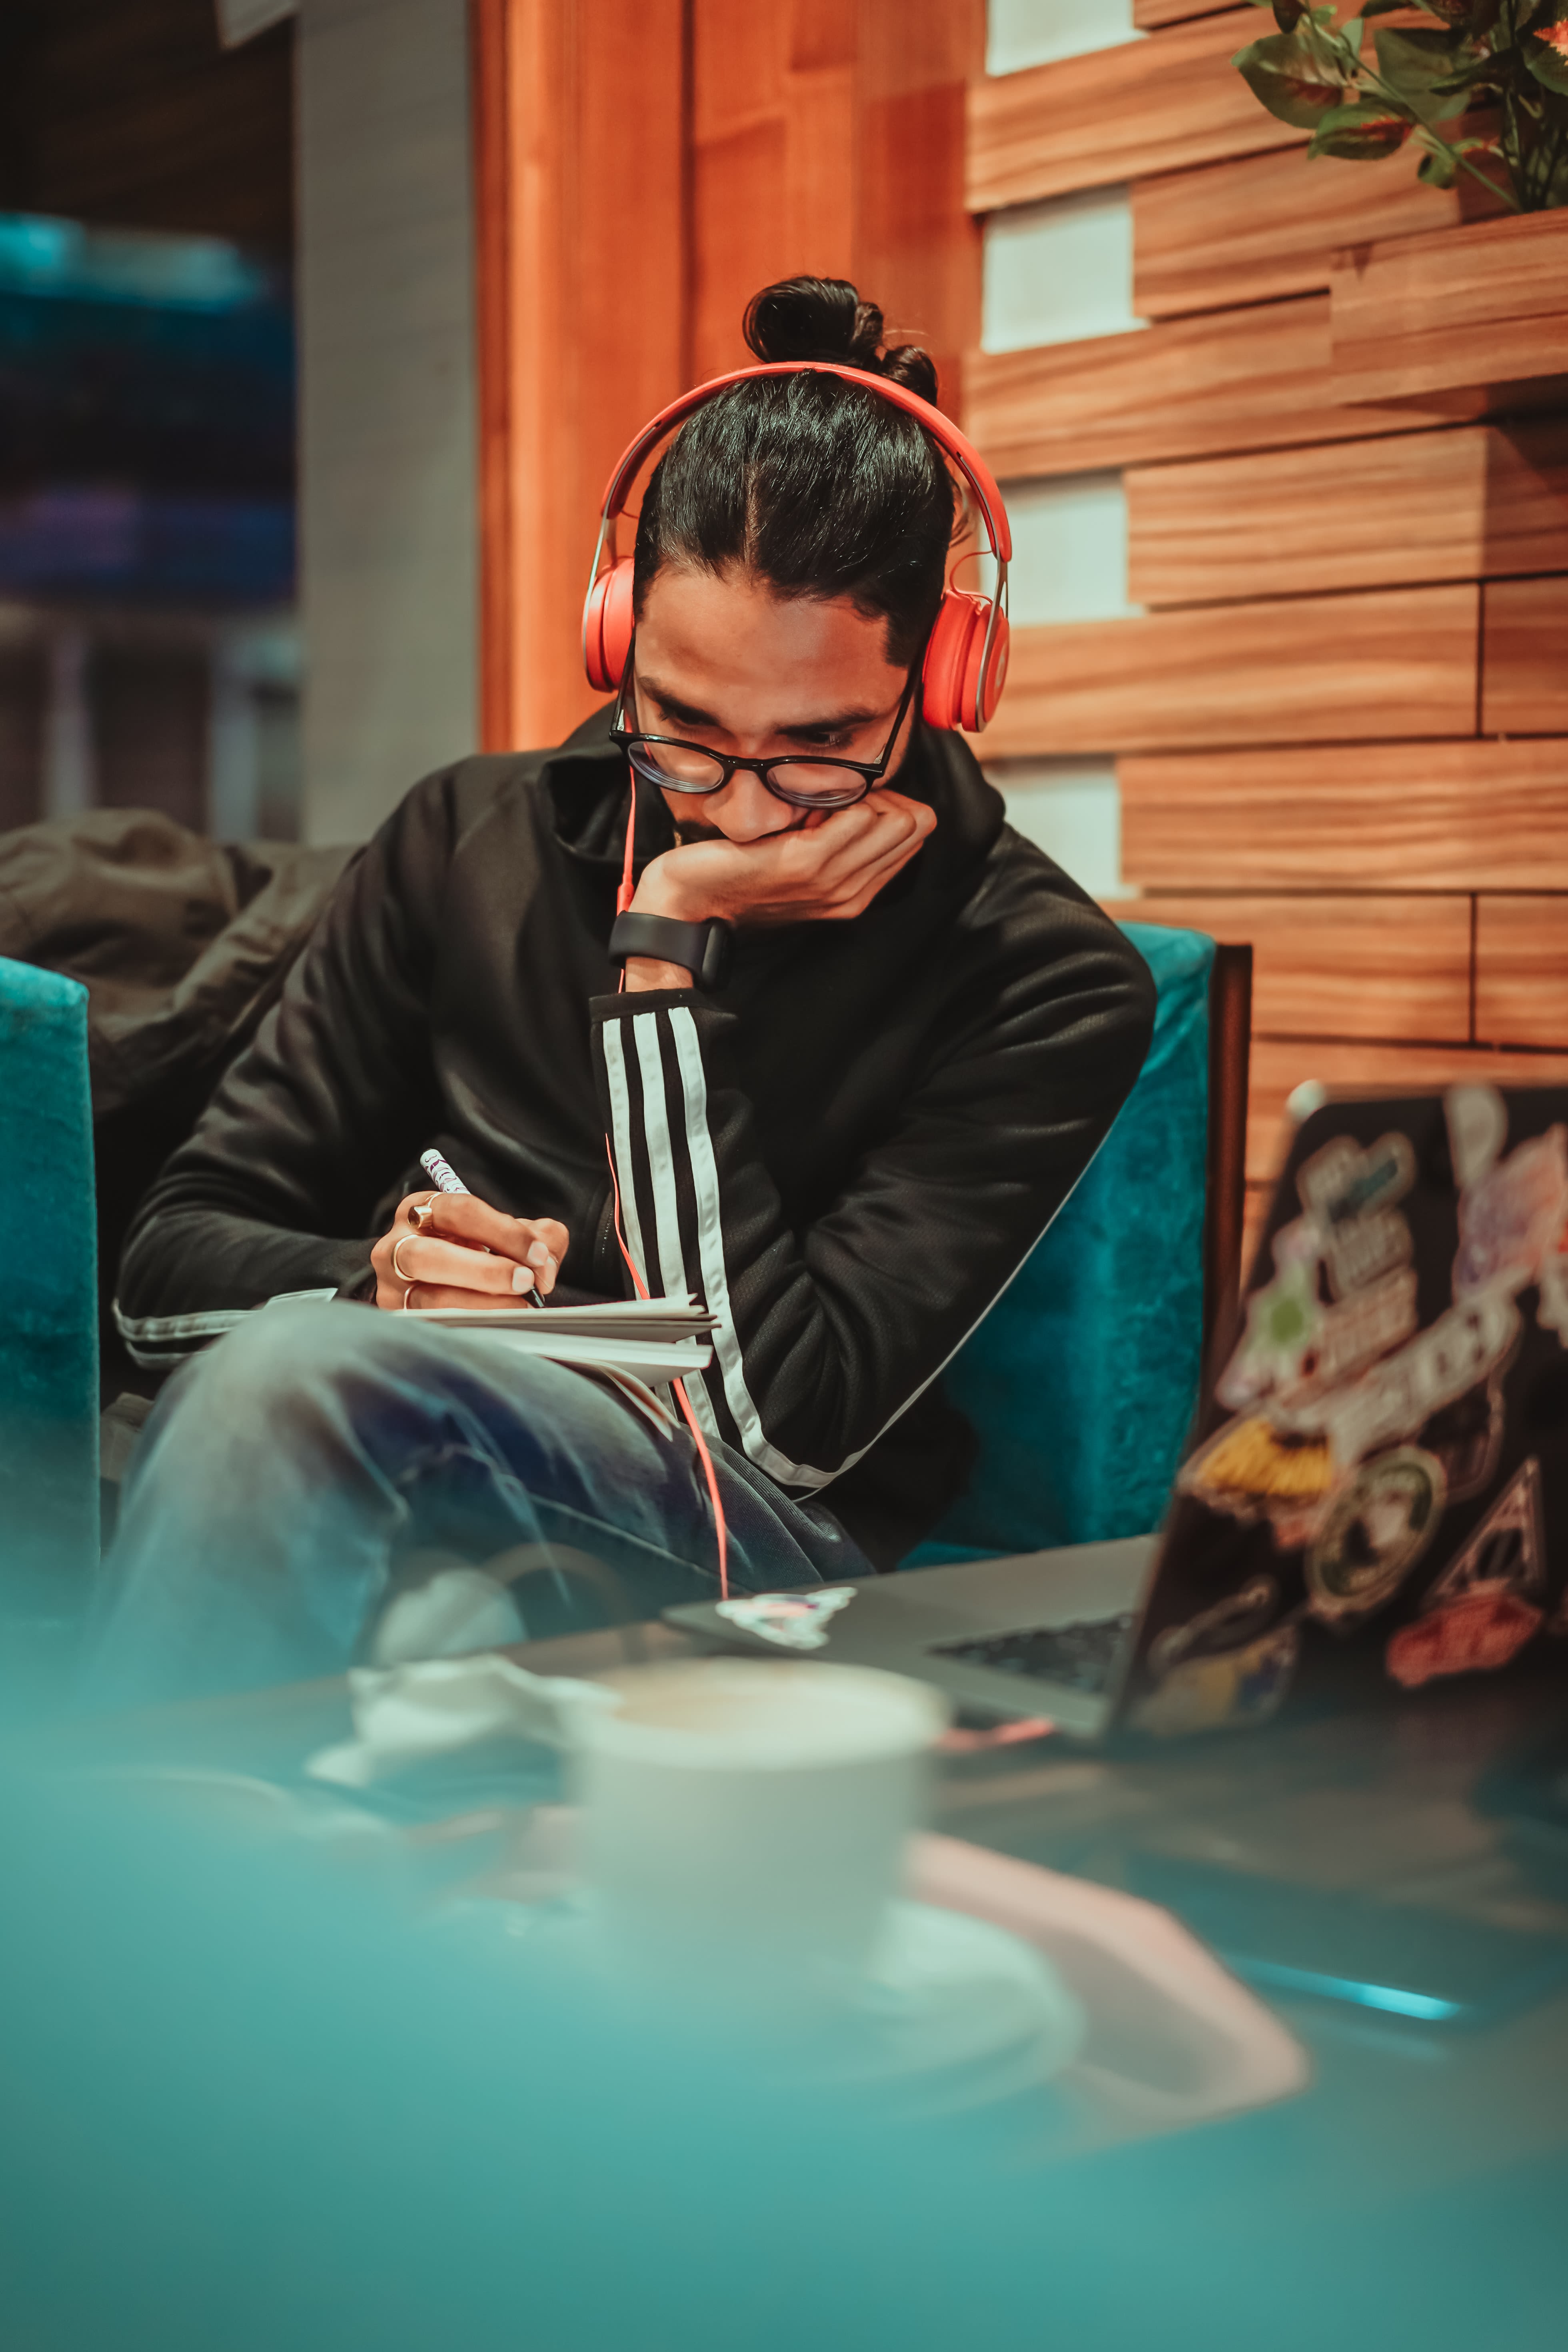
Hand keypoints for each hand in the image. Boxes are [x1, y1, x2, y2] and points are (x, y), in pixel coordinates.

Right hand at [371, 1190, 569, 1311]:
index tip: (538, 1254)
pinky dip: (471, 1328)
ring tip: (518, 1308)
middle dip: (486, 1271)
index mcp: (425, 1210)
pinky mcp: (400, 1322)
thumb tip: (546, 1266)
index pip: (461, 1212)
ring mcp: (393, 1288)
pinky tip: (498, 1328)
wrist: (434, 1283)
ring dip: (481, 1305)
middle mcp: (399, 1245)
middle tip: (527, 1282)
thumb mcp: (506, 1233)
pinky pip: (434, 1328)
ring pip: (430, 1300)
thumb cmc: (476, 1251)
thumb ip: (537, 1238)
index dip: (504, 1232)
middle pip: (432, 1256)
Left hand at [633, 788, 936, 933]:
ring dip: (862, 797)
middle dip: (883, 798)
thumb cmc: (739, 874)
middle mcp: (851, 892)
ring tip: (816, 806)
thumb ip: (836, 843)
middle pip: (914, 825)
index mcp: (855, 893)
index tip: (847, 804)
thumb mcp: (799, 862)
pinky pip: (858, 817)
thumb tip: (862, 801)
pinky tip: (805, 807)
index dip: (889, 805)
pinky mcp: (804, 862)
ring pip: (895, 819)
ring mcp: (831, 879)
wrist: (690, 901)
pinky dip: (839, 800)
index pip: (915, 833)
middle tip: (833, 802)